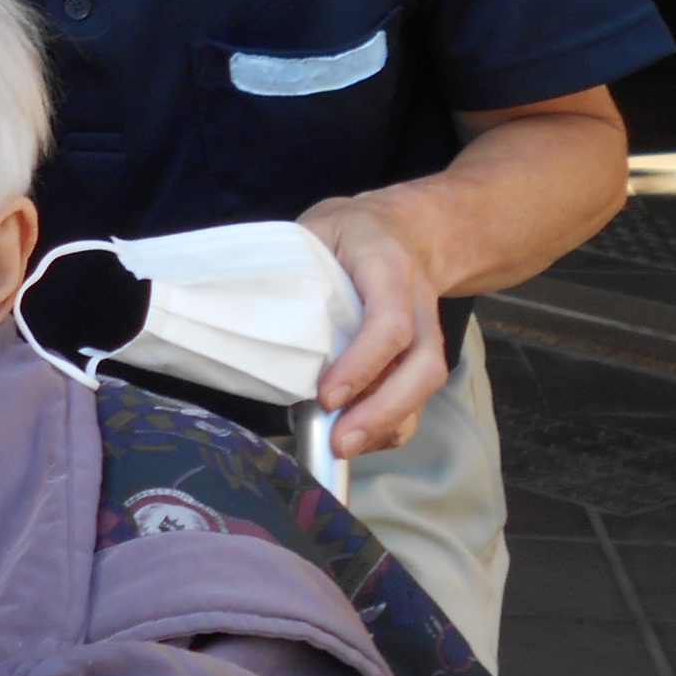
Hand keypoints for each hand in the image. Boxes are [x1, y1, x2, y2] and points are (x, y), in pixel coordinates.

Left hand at [301, 194, 445, 458]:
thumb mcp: (320, 228)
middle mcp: (419, 304)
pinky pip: (417, 396)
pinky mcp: (422, 354)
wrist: (410, 230)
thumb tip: (247, 307)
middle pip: (423, 366)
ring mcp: (428, 331)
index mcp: (389, 268)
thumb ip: (294, 263)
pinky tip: (357, 438)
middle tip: (339, 441)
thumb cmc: (352, 232)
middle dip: (384, 410)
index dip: (362, 363)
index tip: (326, 394)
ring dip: (388, 424)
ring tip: (343, 448)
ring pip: (426, 386)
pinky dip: (391, 423)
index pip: (389, 323)